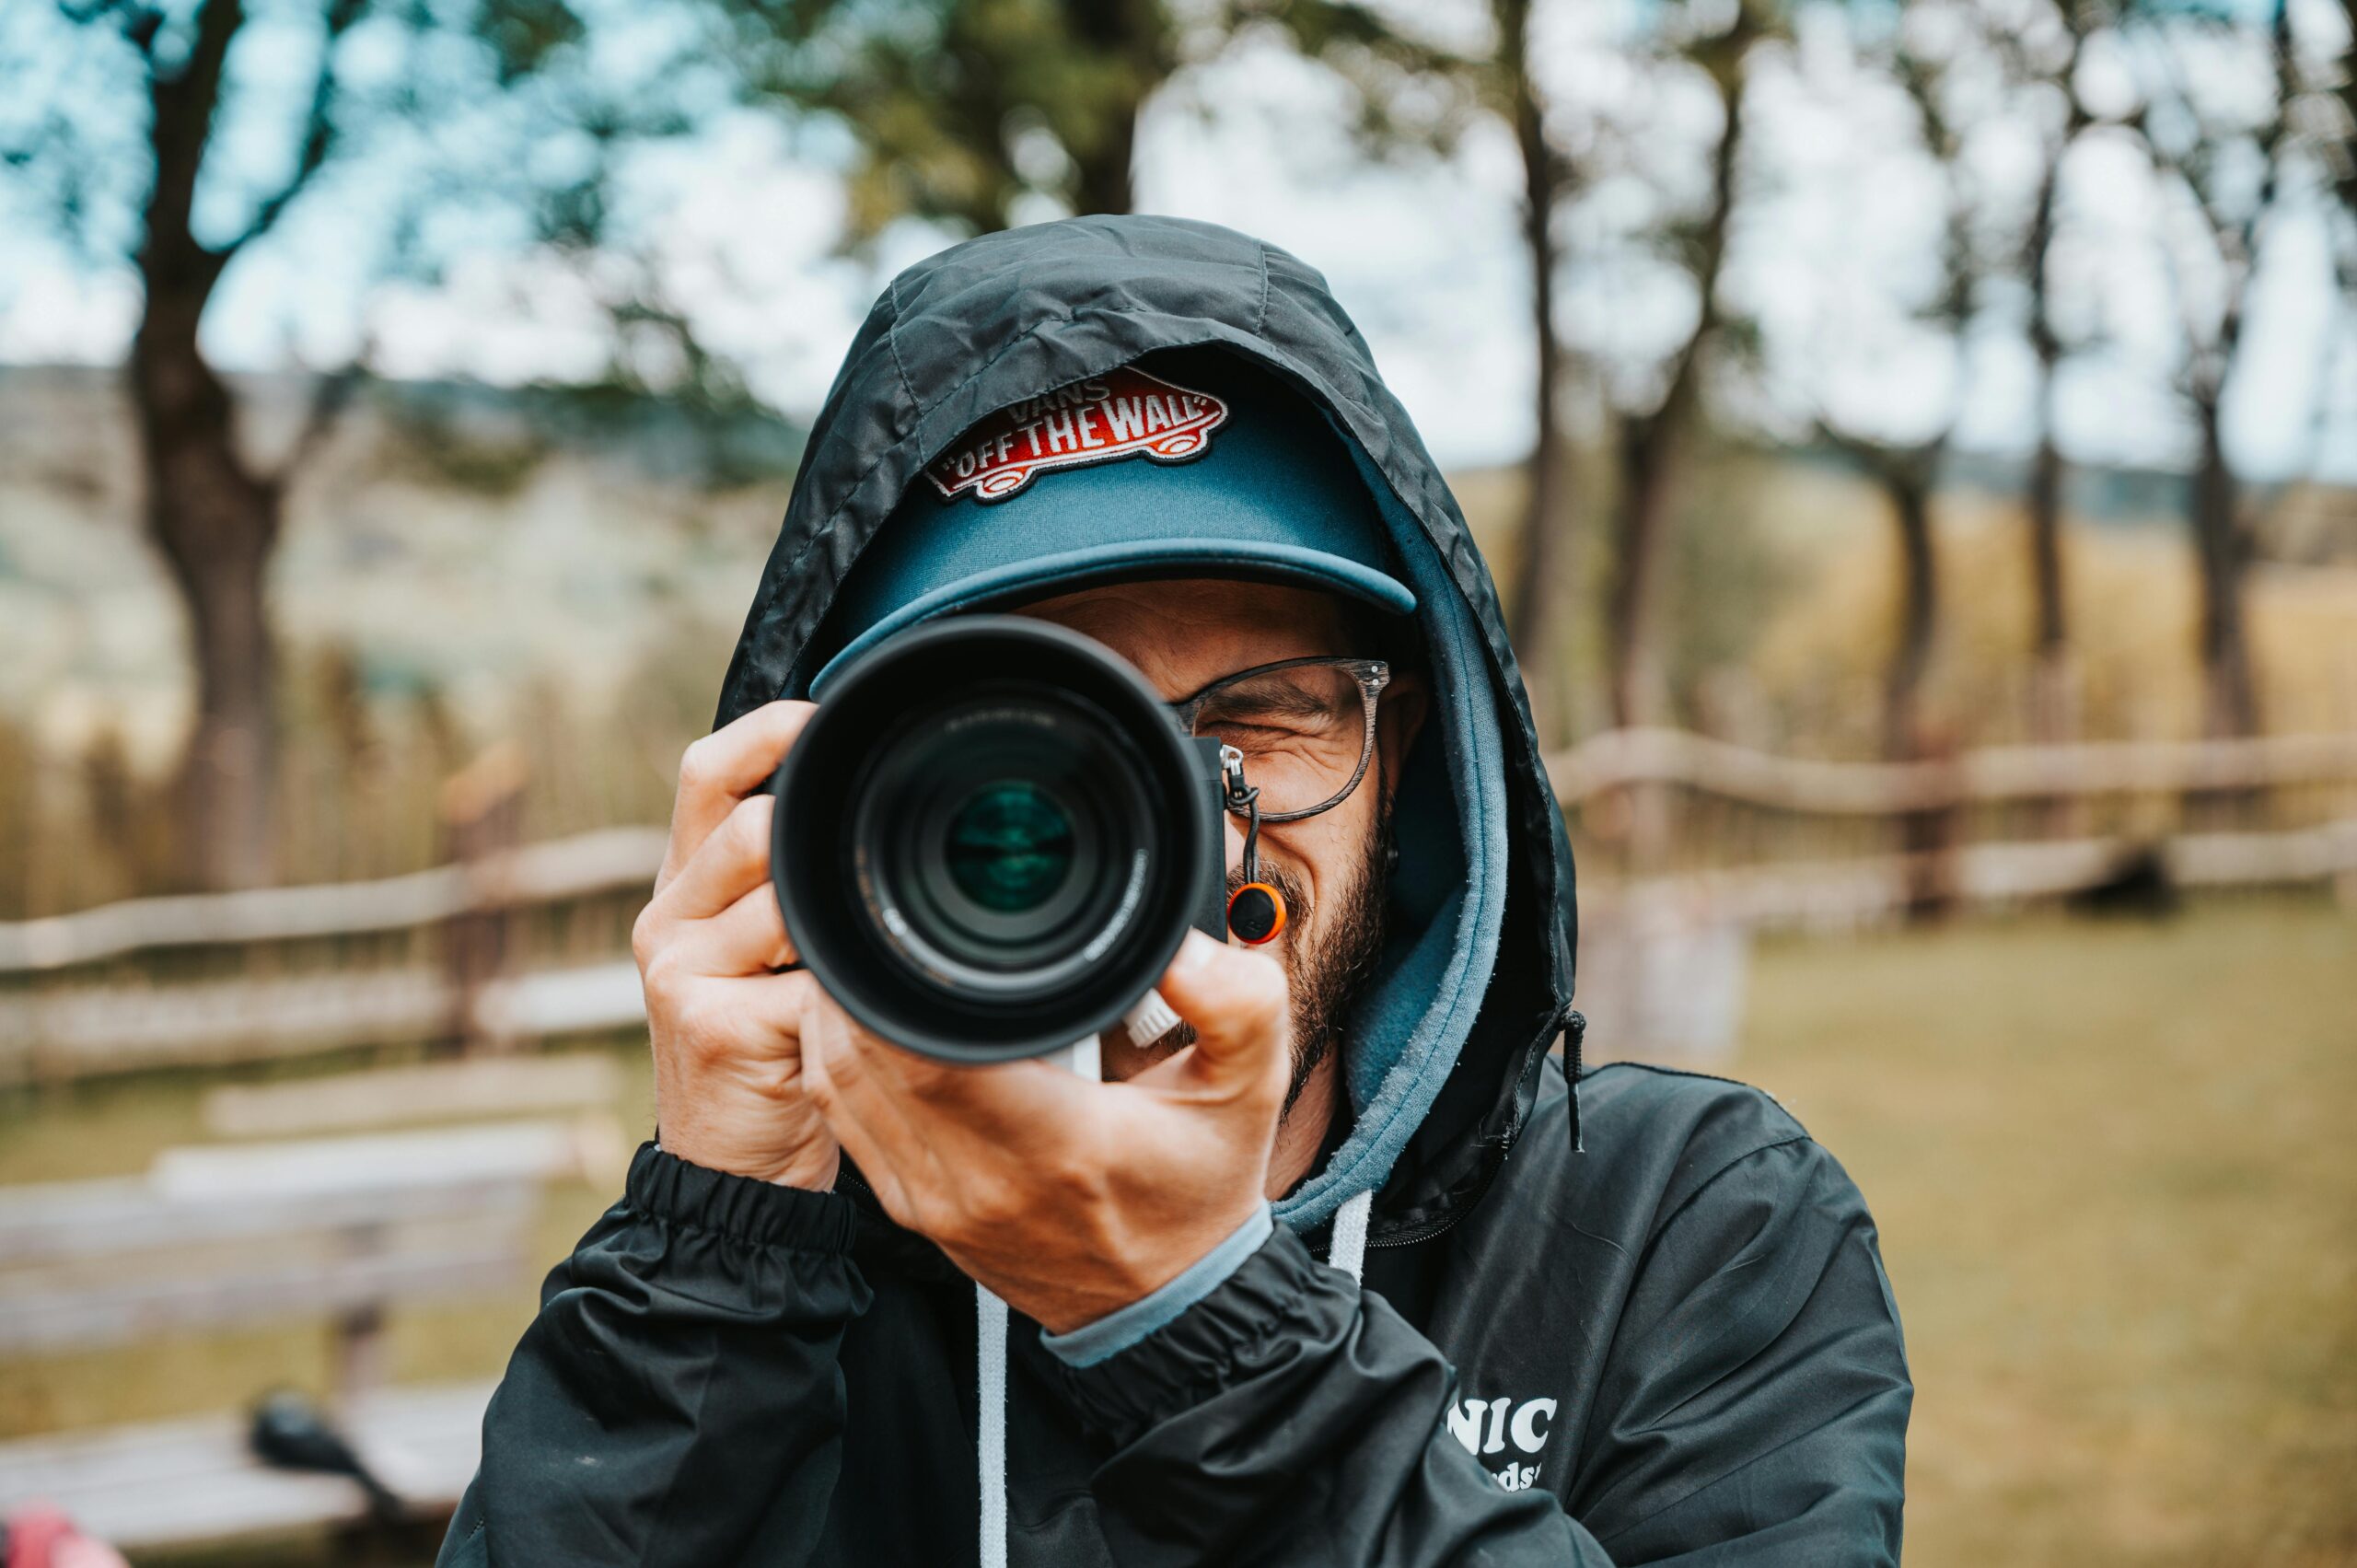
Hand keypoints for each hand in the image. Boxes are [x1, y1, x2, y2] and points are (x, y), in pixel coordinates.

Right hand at [631, 700, 839, 1189]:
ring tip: (851, 980)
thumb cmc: (772, 1054)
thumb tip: (870, 809)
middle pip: (754, 827)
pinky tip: (847, 1027)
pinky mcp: (709, 1022)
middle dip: (823, 857)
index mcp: (682, 884)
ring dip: (839, 937)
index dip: (773, 731)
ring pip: (787, 899)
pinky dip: (845, 999)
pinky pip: (807, 978)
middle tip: (860, 909)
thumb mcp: (771, 958)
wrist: (732, 1176)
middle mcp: (666, 917)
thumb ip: (793, 887)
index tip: (836, 730)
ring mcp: (677, 970)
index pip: (708, 767)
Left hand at [799, 931, 1288, 1333]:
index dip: (907, 980)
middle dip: (869, 980)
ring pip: (841, 1085)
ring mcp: (936, 1202)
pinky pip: (845, 1120)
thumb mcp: (1250, 1089)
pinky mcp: (915, 1211)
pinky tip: (864, 1015)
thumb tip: (1183, 946)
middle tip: (892, 917)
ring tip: (877, 954)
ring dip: (841, 1014)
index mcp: (1057, 1145)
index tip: (918, 924)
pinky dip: (840, 1060)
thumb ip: (1237, 1004)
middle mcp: (980, 1180)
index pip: (936, 1056)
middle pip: (870, 1059)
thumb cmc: (1200, 1189)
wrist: (1169, 1301)